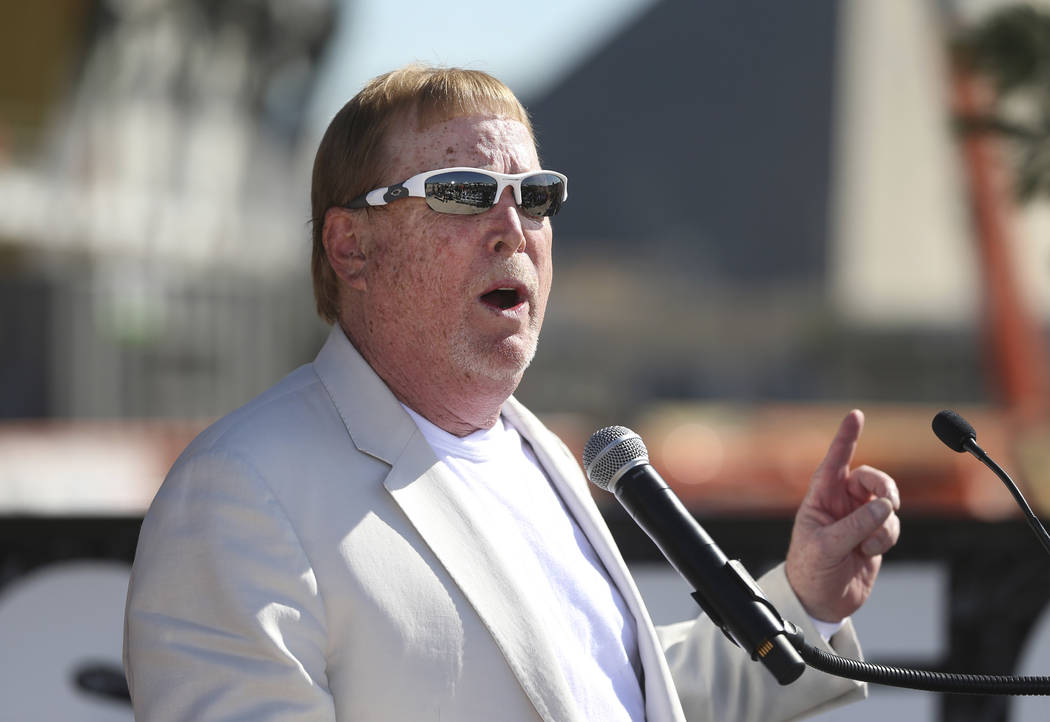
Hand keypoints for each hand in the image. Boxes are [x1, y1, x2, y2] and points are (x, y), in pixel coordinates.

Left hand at [785, 409, 900, 622]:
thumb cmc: (810, 570)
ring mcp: (860, 519)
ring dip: (883, 524)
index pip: (835, 461)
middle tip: (888, 503)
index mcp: (820, 497)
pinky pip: (891, 526)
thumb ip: (855, 526)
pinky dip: (885, 539)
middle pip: (873, 479)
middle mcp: (842, 503)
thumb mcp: (826, 546)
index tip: (856, 415)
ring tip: (867, 545)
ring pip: (887, 505)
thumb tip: (885, 507)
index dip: (846, 438)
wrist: (820, 601)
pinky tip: (869, 553)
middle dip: (884, 488)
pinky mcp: (874, 537)